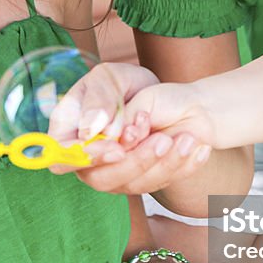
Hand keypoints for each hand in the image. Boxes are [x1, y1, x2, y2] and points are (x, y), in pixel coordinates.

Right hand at [48, 63, 211, 193]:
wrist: (162, 96)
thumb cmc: (126, 83)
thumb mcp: (110, 78)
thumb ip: (99, 99)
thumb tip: (91, 128)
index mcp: (69, 135)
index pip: (63, 159)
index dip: (88, 158)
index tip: (117, 149)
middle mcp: (89, 162)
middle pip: (102, 179)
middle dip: (134, 162)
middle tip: (161, 139)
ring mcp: (116, 174)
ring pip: (134, 185)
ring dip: (162, 164)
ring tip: (184, 138)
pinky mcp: (143, 180)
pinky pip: (162, 182)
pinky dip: (182, 166)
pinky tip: (198, 148)